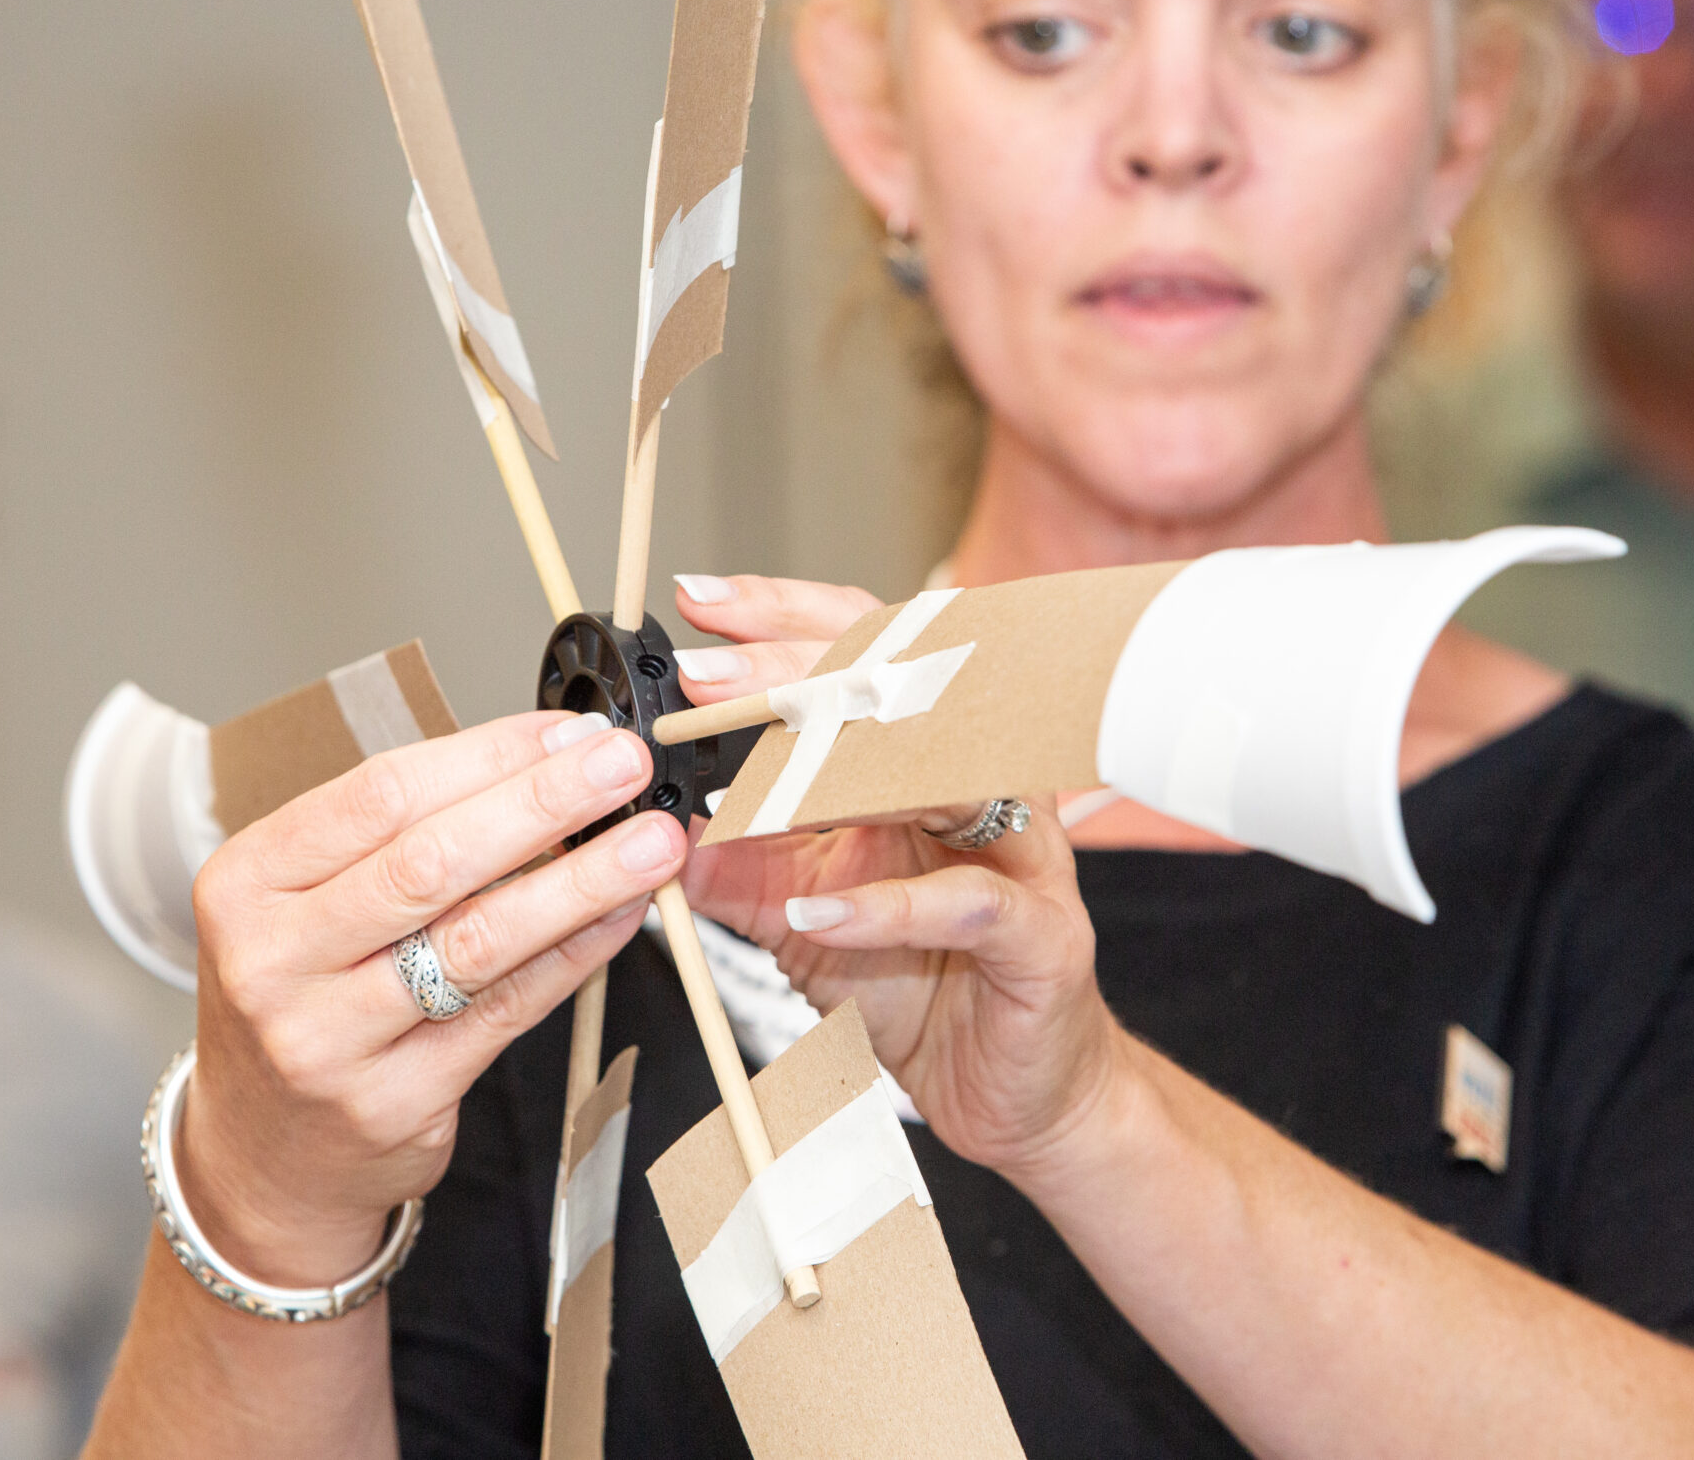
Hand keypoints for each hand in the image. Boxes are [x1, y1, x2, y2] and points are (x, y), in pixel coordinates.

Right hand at [180, 712, 686, 1284]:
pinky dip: (573, 955)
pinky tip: (620, 917)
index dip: (488, 755)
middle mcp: (272, 961)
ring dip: (580, 881)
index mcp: (246, 882)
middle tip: (623, 765)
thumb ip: (402, 838)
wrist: (261, 1156)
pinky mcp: (391, 1101)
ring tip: (650, 842)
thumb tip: (541, 763)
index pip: (380, 794)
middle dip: (543, 802)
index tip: (567, 731)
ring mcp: (327, 1040)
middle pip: (428, 861)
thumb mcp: (305, 904)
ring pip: (477, 940)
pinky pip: (504, 1010)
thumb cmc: (300, 999)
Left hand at [670, 575, 1124, 1179]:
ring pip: (942, 781)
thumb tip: (652, 822)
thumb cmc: (924, 984)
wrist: (1012, 1090)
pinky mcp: (1042, 936)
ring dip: (837, 776)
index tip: (700, 603)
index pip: (866, 649)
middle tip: (699, 683)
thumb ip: (737, 864)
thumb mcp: (802, 916)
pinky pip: (965, 904)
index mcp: (931, 758)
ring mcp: (1024, 856)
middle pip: (898, 694)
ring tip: (747, 784)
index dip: (785, 617)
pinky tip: (814, 913)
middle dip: (789, 677)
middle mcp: (985, 784)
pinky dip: (885, 907)